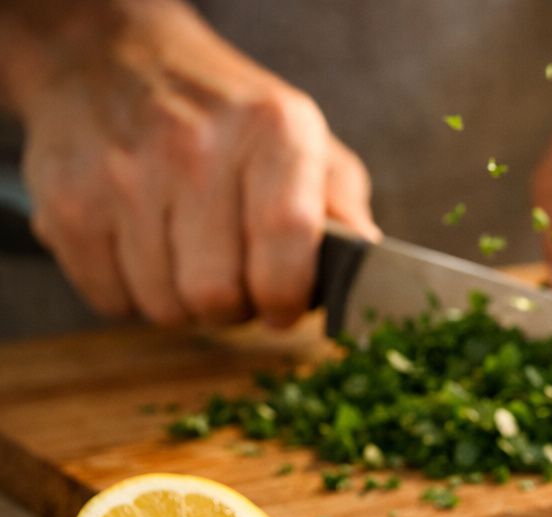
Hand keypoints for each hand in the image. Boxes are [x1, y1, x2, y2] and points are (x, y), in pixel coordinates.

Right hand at [13, 1, 376, 327]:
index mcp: (273, 130)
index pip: (287, 238)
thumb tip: (372, 264)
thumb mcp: (304, 139)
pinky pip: (112, 299)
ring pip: (165, 305)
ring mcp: (123, 173)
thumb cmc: (227, 118)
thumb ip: (342, 205)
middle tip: (236, 285)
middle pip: (218, 294)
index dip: (287, 297)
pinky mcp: (67, 202)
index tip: (284, 307)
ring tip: (191, 262)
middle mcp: (195, 146)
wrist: (109, 58)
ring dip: (184, 305)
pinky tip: (146, 253)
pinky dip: (133, 296)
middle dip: (235, 309)